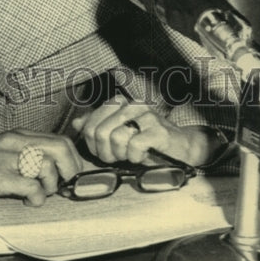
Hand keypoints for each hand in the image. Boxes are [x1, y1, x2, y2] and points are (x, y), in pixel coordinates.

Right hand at [0, 129, 81, 206]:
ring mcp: (5, 157)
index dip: (72, 161)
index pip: (60, 141)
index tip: (69, 178)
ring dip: (49, 187)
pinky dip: (36, 198)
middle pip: (61, 149)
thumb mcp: (4, 154)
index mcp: (19, 136)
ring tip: (38, 196)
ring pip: (47, 166)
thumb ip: (27, 157)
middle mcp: (15, 142)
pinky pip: (29, 186)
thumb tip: (55, 171)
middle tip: (59, 187)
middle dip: (69, 172)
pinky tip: (27, 202)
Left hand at [71, 96, 217, 167]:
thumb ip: (98, 126)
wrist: (181, 148)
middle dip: (105, 152)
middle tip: (118, 157)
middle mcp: (131, 104)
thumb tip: (77, 123)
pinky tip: (143, 156)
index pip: (90, 124)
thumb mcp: (119, 133)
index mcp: (119, 103)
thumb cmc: (148, 142)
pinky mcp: (158, 131)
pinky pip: (134, 146)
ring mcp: (146, 115)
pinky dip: (136, 157)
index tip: (105, 151)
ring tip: (131, 155)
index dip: (93, 144)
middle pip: (100, 132)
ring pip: (115, 138)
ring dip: (121, 155)